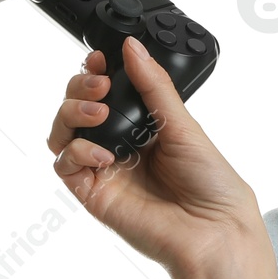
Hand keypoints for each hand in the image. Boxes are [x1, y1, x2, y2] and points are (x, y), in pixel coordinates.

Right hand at [47, 37, 261, 273]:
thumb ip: (153, 85)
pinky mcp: (93, 194)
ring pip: (62, 133)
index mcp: (143, 126)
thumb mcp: (184, 124)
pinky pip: (65, 165)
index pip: (104, 92)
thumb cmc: (212, 184)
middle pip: (77, 108)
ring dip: (72, 113)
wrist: (215, 231)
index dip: (95, 72)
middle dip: (80, 88)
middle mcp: (120, 146)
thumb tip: (132, 47)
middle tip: (100, 84)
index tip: (100, 59)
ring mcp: (104, 170)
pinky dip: (76, 151)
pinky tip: (103, 154)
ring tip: (98, 113)